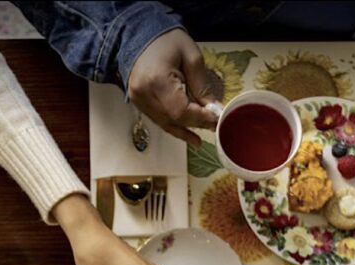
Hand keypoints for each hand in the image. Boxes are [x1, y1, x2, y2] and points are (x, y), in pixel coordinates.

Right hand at [125, 28, 216, 147]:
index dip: (200, 117)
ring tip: (200, 139)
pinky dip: (174, 127)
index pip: (180, 110)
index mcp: (157, 80)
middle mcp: (144, 94)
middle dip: (196, 123)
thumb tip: (213, 109)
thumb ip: (202, 85)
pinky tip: (187, 135)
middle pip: (173, 119)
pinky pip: (159, 120)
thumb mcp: (192, 57)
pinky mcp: (138, 103)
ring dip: (185, 130)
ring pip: (166, 123)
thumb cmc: (167, 41)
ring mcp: (138, 101)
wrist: (140, 36)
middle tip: (214, 125)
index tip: (216, 118)